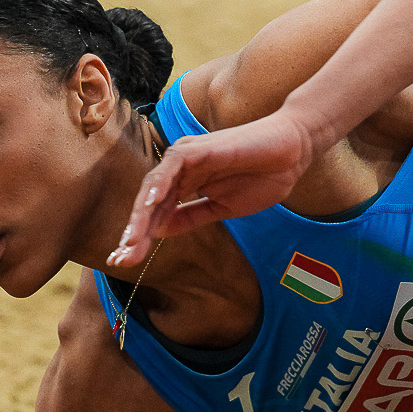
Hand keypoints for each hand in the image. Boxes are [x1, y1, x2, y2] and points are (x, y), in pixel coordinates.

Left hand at [108, 108, 315, 268]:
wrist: (292, 154)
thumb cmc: (261, 177)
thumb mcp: (222, 209)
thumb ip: (191, 217)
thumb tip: (160, 231)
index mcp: (185, 185)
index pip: (156, 214)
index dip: (141, 238)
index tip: (126, 262)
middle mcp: (180, 170)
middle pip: (149, 204)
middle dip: (135, 232)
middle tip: (120, 259)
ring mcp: (187, 158)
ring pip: (154, 187)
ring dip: (141, 215)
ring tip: (130, 241)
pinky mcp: (199, 149)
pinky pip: (172, 166)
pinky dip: (160, 185)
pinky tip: (151, 206)